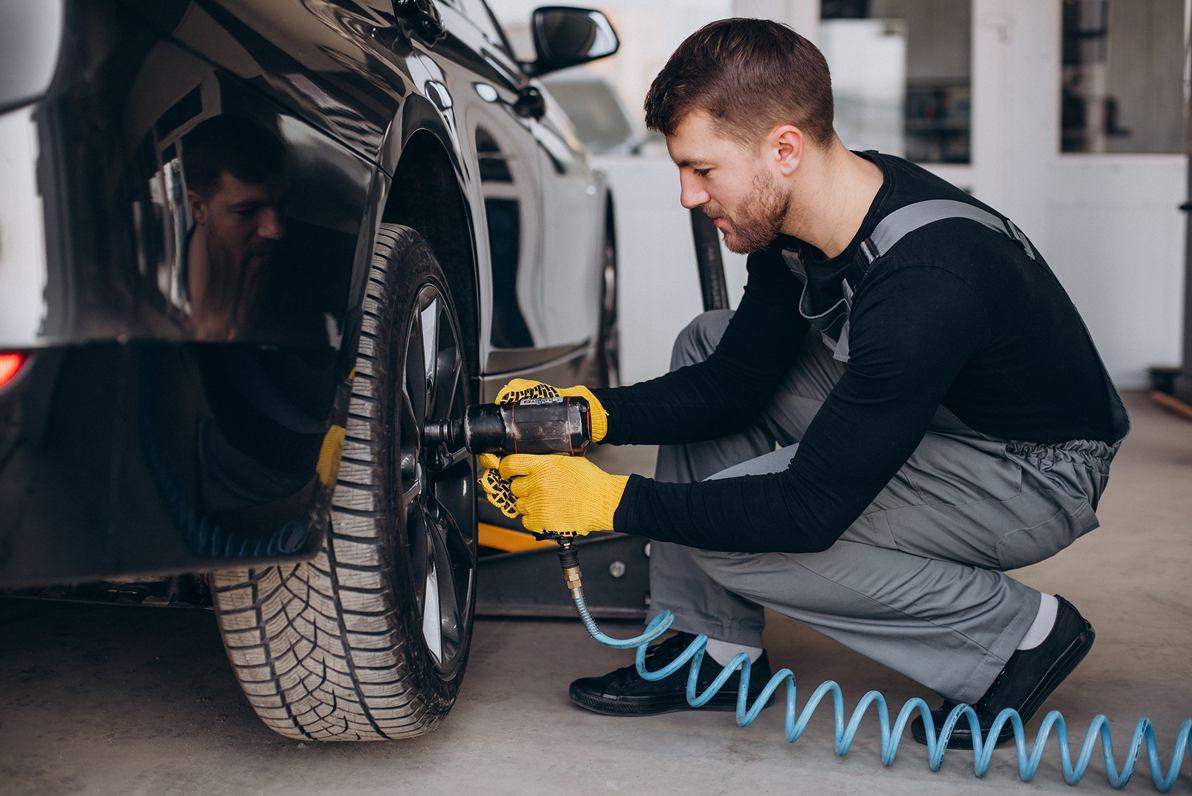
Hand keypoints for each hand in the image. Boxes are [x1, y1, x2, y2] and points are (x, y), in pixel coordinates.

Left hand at [478, 379, 610, 520]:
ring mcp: (537, 503)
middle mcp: (536, 483)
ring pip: (519, 504)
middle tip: (536, 490)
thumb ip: (546, 463)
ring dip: (528, 504)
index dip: (505, 469)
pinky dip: (533, 519)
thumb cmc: (590, 482)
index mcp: (542, 465)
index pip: (511, 464)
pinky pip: (526, 521)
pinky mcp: (540, 521)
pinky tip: (546, 513)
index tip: (505, 473)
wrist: (602, 501)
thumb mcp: (567, 461)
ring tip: (546, 502)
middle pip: (514, 487)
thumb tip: (532, 466)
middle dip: (522, 489)